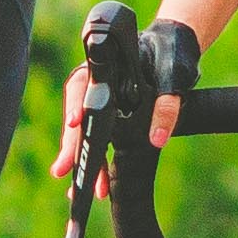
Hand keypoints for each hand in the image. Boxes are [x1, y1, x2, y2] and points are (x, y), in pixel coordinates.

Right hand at [48, 6, 194, 184]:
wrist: (174, 48)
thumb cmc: (171, 55)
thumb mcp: (174, 78)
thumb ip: (168, 105)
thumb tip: (157, 139)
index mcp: (107, 66)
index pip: (83, 84)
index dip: (77, 104)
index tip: (74, 122)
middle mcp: (97, 83)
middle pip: (77, 114)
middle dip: (70, 144)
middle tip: (63, 170)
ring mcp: (101, 100)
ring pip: (83, 131)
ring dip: (81, 158)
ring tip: (76, 189)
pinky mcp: (110, 115)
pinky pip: (97, 138)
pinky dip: (95, 160)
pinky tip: (96, 183)